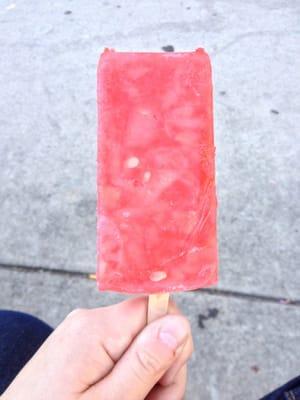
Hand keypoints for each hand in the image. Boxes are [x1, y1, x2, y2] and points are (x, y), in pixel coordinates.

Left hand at [2, 297, 192, 399]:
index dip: (172, 340)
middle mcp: (90, 320)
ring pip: (139, 341)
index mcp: (96, 328)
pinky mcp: (82, 344)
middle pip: (151, 326)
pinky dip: (129, 374)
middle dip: (161, 366)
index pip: (157, 305)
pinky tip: (121, 395)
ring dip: (147, 374)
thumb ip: (144, 362)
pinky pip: (120, 349)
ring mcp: (84, 331)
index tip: (164, 379)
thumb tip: (179, 323)